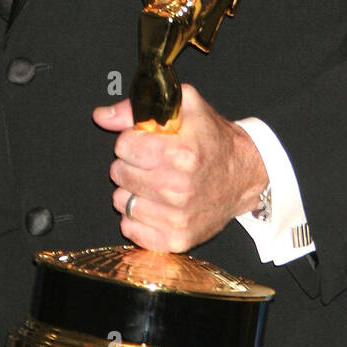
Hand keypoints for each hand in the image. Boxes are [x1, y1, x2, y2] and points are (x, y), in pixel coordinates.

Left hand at [92, 84, 267, 251]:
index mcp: (181, 153)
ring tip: (154, 182)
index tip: (146, 141)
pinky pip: (130, 228)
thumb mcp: (185, 107)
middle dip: (131, 164)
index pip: (123, 146)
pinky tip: (155, 204)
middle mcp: (179, 188)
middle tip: (152, 161)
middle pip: (119, 173)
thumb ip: (138, 108)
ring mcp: (178, 217)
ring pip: (121, 201)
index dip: (132, 139)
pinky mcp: (176, 239)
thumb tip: (102, 116)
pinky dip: (137, 216)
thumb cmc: (213, 140)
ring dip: (132, 190)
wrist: (243, 176)